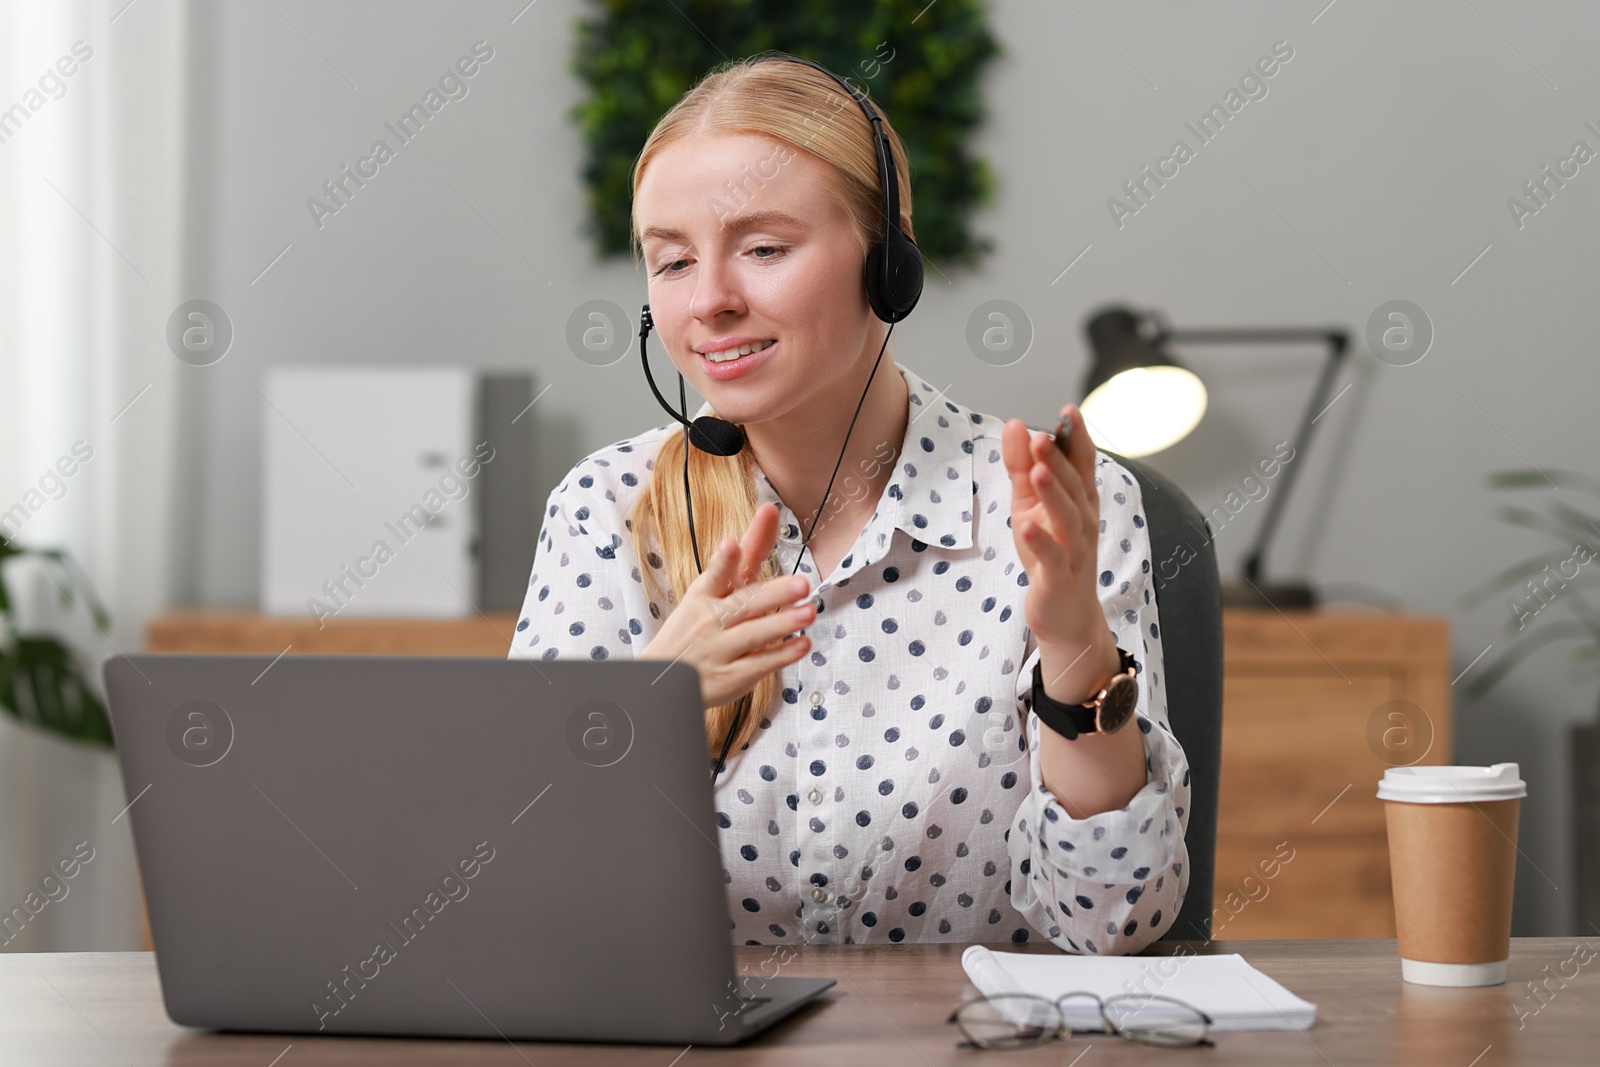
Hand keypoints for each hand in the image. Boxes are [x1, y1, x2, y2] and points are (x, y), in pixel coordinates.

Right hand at [638, 502, 815, 710]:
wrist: (663, 680)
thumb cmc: (698, 624)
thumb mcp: (714, 586)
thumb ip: (749, 552)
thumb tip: (770, 510)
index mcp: (704, 594)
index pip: (714, 574)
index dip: (723, 561)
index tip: (731, 545)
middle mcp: (709, 620)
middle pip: (743, 604)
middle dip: (773, 594)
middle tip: (802, 584)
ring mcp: (719, 649)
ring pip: (753, 635)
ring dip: (782, 624)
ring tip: (809, 613)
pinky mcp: (731, 676)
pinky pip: (759, 665)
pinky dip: (782, 655)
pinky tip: (803, 644)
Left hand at [1001, 404, 1103, 651]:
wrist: (1063, 613)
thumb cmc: (1049, 553)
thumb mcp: (1028, 505)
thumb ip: (1022, 466)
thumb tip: (1015, 425)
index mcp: (1078, 501)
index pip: (1082, 464)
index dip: (1077, 438)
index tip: (1068, 410)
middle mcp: (1083, 522)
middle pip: (1074, 487)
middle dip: (1059, 461)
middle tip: (1043, 436)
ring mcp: (1075, 551)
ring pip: (1067, 519)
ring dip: (1054, 495)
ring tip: (1038, 472)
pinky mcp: (1060, 578)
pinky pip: (1053, 558)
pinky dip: (1040, 541)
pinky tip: (1025, 526)